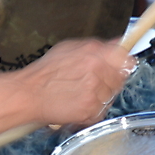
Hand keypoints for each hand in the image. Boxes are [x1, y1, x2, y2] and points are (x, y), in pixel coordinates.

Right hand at [16, 39, 134, 125]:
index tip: (120, 66)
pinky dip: (92, 110)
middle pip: (120, 79)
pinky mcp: (91, 110)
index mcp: (94, 53)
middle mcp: (97, 72)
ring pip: (111, 96)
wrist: (28, 94)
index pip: (126, 59)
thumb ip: (97, 46)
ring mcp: (95, 92)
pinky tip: (78, 103)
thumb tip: (118, 44)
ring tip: (81, 93)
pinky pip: (102, 111)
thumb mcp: (69, 48)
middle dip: (109, 81)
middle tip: (91, 82)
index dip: (123, 64)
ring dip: (100, 96)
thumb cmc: (44, 73)